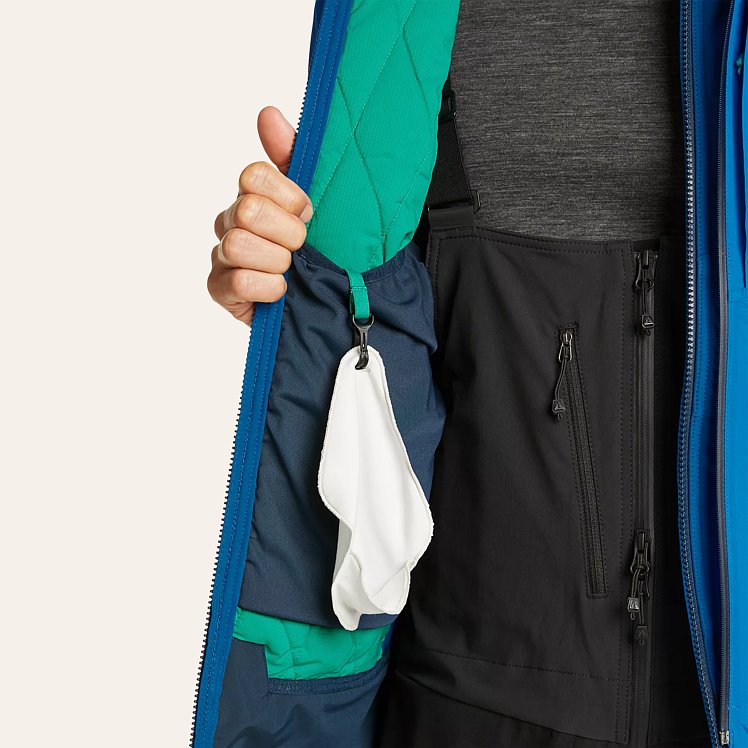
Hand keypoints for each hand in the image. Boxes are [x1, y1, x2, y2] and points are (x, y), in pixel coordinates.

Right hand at [208, 106, 312, 324]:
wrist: (333, 300)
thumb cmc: (320, 249)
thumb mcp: (317, 200)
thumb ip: (293, 156)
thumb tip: (267, 113)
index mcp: (253, 195)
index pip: (254, 176)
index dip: (288, 196)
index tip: (308, 214)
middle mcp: (231, 221)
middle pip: (248, 210)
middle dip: (287, 232)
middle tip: (301, 247)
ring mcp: (222, 256)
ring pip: (239, 244)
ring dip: (276, 261)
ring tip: (289, 271)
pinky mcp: (220, 290)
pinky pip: (237, 281)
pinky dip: (267, 288)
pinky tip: (279, 291)